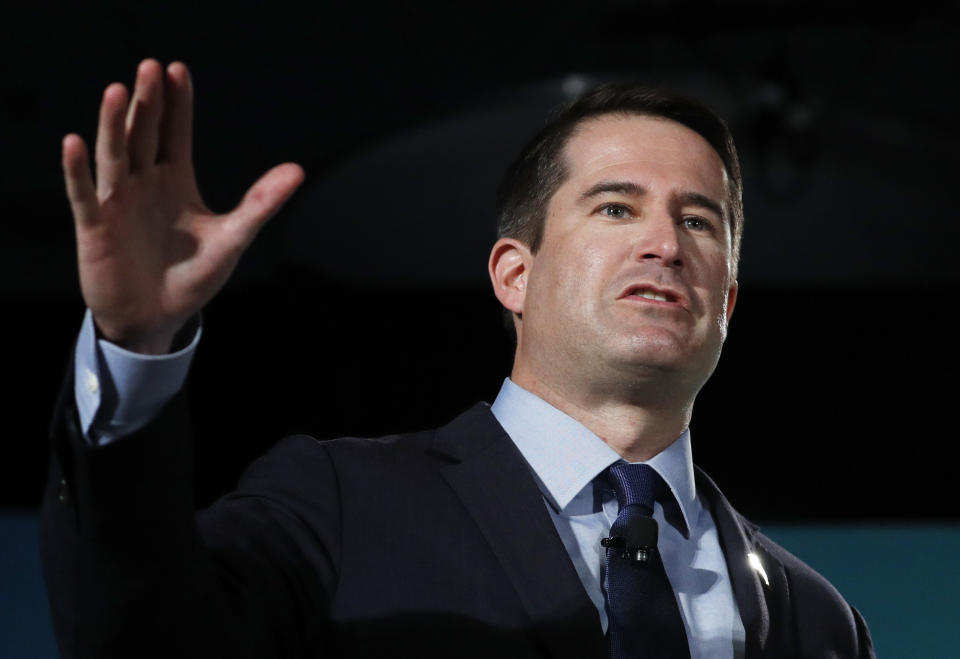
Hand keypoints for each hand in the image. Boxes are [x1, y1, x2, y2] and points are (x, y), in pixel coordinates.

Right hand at [62, 59, 303, 353]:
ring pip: (115, 156)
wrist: (157, 319)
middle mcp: (144, 183)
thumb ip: (261, 204)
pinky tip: (75, 143)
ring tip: (117, 89)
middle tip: (150, 66)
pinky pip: (84, 194)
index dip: (178, 103)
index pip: (176, 132)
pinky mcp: (96, 227)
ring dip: (113, 124)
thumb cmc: (192, 277)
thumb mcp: (232, 239)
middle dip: (148, 102)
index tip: (179, 69)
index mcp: (176, 180)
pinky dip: (79, 171)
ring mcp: (118, 202)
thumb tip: (298, 170)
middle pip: (144, 134)